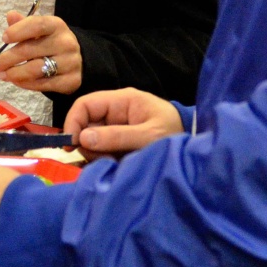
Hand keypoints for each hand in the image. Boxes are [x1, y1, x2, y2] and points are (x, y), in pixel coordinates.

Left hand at [0, 11, 81, 94]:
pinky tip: (16, 81)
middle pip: (31, 50)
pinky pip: (43, 84)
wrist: (77, 61)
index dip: (18, 31)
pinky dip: (25, 84)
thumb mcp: (40, 31)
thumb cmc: (51, 43)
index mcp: (57, 26)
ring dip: (14, 73)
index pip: (37, 25)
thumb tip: (10, 15)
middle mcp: (66, 43)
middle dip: (8, 58)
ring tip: (2, 75)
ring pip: (35, 69)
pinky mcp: (71, 81)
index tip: (4, 38)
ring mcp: (70, 63)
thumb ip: (24, 24)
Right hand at [61, 88, 183, 159]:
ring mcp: (116, 129)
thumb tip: (83, 138)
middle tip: (104, 159)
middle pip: (85, 125)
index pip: (85, 105)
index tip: (70, 145)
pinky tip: (119, 165)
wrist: (196, 146)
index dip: (73, 122)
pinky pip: (102, 152)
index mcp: (121, 101)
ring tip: (119, 162)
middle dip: (89, 144)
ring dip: (98, 155)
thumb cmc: (175, 133)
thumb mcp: (148, 136)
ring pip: (92, 141)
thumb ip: (117, 136)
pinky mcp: (119, 144)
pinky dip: (106, 161)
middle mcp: (115, 113)